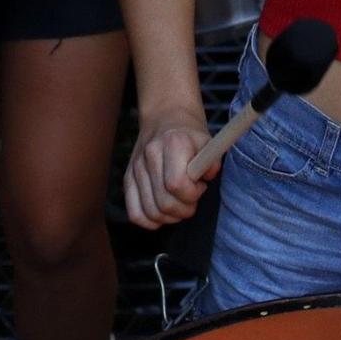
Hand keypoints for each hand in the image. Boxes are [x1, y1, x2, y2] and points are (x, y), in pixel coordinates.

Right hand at [124, 107, 213, 228]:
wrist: (165, 118)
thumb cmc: (190, 135)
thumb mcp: (207, 142)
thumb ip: (212, 162)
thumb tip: (209, 175)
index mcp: (172, 143)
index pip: (177, 184)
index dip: (193, 194)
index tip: (200, 186)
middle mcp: (150, 154)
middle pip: (164, 202)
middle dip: (184, 209)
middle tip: (192, 199)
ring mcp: (136, 167)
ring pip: (150, 212)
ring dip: (170, 217)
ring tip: (179, 204)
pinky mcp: (128, 178)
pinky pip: (135, 213)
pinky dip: (150, 221)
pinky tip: (163, 212)